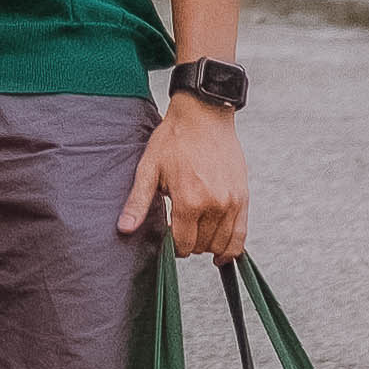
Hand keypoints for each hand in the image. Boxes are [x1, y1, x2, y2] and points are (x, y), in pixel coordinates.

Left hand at [118, 93, 248, 261]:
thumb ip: (138, 201)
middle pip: (202, 246)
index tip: (168, 238)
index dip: (174, 246)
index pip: (183, 244)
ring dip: (208, 246)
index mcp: (189, 201)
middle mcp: (215, 205)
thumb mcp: (149, 168)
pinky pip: (242, 234)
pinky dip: (232, 247)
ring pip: (222, 244)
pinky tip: (221, 252)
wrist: (204, 115)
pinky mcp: (243, 197)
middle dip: (190, 245)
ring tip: (197, 235)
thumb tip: (124, 228)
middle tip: (181, 231)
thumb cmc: (174, 139)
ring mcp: (233, 202)